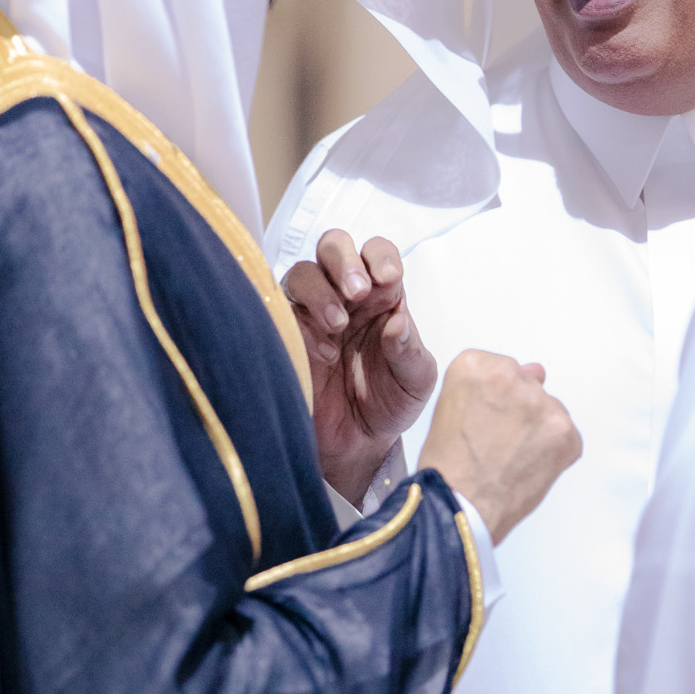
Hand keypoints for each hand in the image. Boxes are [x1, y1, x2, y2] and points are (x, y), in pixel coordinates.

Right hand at [283, 230, 437, 507]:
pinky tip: (323, 350)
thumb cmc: (390, 404)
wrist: (358, 446)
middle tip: (357, 291)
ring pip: (302, 273)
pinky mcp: (286, 336)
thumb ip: (410, 350)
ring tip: (337, 324)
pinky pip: (279, 311)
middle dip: (343, 261)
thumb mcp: (415, 380)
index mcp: (382, 296)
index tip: (388, 279)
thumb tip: (396, 323)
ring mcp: (311, 314)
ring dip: (320, 290)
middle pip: (333, 247)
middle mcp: (344, 296)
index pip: (377, 253)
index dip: (380, 257)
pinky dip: (299, 322)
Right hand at [419, 350, 581, 544]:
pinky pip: (567, 437)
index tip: (485, 420)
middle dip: (519, 413)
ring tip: (510, 459)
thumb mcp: (451, 410)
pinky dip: (554, 453)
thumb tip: (537, 371)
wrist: (460, 505)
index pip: (499, 370)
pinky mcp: (564, 430)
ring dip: (538, 432)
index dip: (494, 402)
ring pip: (549, 411)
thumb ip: (491, 387)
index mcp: (474, 366)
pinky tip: (527, 467)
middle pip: (528, 386)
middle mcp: (510, 376)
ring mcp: (541, 403)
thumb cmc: (449, 466)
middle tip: (497, 444)